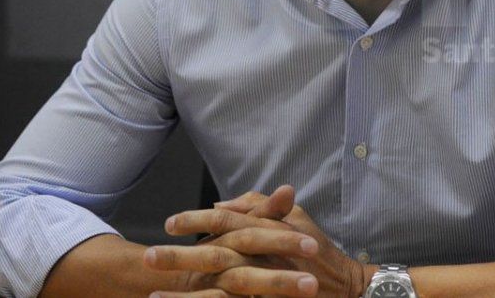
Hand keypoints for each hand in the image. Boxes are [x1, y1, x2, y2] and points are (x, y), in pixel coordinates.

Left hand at [145, 185, 367, 297]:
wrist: (346, 288)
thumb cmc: (319, 252)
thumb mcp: (296, 220)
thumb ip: (261, 208)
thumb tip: (223, 206)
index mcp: (268, 232)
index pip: (226, 223)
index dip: (196, 221)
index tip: (169, 223)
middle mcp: (263, 257)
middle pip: (215, 256)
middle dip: (179, 258)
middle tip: (148, 257)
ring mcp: (265, 284)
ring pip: (218, 290)